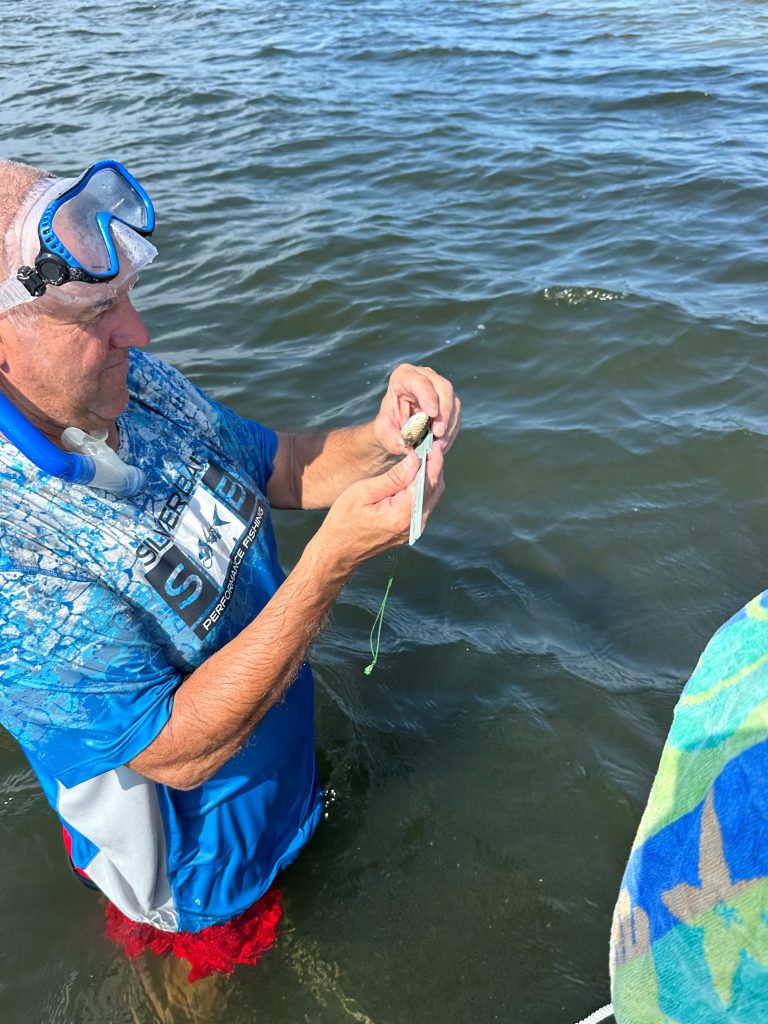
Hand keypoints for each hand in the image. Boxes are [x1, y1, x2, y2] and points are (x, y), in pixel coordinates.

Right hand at [317, 442, 445, 572]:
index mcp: (401, 515)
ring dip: (430, 476)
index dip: (432, 460)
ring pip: (432, 497)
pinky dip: (423, 487)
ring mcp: (413, 529)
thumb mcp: (364, 491)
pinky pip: (424, 504)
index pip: (426, 482)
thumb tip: (415, 459)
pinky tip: (415, 473)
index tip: (432, 442)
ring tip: (423, 455)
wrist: (338, 550)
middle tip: (429, 444)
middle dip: (435, 465)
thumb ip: (393, 477)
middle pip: (435, 489)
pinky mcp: (410, 529)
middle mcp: (413, 524)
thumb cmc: (344, 519)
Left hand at [373, 364, 460, 455]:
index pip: (420, 381)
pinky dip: (451, 431)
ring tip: (438, 444)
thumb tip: (406, 446)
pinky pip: (456, 415)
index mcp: (403, 377)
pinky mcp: (450, 402)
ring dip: (448, 425)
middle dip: (443, 413)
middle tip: (438, 434)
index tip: (432, 413)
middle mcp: (426, 377)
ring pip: (453, 402)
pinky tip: (442, 443)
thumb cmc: (388, 425)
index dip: (428, 395)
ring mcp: (440, 389)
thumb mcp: (383, 433)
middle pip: (443, 388)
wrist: (397, 430)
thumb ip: (391, 439)